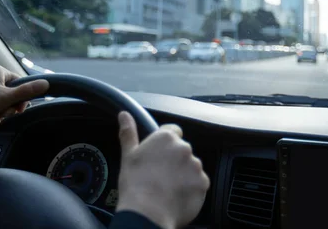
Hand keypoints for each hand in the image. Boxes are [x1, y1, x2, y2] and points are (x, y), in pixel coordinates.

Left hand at [0, 65, 48, 126]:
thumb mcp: (5, 98)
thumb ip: (27, 91)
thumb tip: (46, 83)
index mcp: (0, 71)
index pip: (21, 83)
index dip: (22, 98)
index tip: (17, 110)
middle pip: (12, 93)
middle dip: (9, 107)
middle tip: (2, 114)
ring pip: (1, 100)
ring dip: (0, 112)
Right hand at [115, 111, 209, 228]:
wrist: (147, 213)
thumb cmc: (135, 184)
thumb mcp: (128, 155)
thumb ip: (129, 132)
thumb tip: (124, 114)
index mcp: (166, 138)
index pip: (173, 131)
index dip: (165, 144)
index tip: (159, 155)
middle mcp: (184, 148)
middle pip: (182, 150)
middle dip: (174, 160)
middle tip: (160, 174)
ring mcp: (195, 165)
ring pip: (191, 167)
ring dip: (184, 174)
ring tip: (168, 187)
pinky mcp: (203, 182)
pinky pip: (199, 183)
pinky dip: (191, 188)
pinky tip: (177, 195)